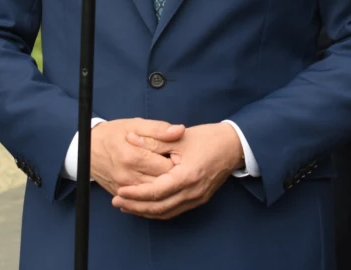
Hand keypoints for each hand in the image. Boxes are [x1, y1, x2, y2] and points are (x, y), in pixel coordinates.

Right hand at [90, 118, 184, 195]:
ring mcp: (124, 188)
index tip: (180, 156)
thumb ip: (158, 129)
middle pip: (163, 184)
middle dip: (174, 176)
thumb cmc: (113, 134)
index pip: (167, 167)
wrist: (86, 148)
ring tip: (168, 175)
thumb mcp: (134, 124)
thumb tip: (179, 130)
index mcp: (133, 156)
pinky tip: (158, 186)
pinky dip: (153, 196)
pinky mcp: (121, 195)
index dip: (179, 162)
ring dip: (165, 187)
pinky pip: (143, 202)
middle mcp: (128, 176)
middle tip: (177, 166)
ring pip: (154, 196)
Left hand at [111, 122, 243, 219]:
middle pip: (159, 208)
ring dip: (145, 211)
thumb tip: (130, 139)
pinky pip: (174, 210)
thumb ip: (153, 141)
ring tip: (127, 206)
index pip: (156, 192)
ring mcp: (197, 198)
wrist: (233, 146)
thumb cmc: (208, 139)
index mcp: (187, 176)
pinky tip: (146, 206)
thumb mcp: (178, 137)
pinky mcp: (199, 200)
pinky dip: (158, 211)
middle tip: (117, 202)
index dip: (136, 194)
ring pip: (166, 213)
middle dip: (136, 206)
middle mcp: (192, 192)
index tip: (120, 192)